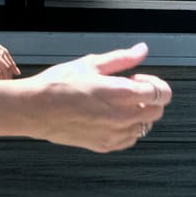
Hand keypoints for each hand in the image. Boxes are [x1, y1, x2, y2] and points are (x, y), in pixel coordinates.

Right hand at [27, 42, 171, 152]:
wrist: (34, 109)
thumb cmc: (58, 85)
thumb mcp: (91, 63)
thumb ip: (122, 58)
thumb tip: (141, 50)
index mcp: (121, 94)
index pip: (161, 94)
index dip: (155, 83)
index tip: (140, 78)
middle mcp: (122, 117)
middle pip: (157, 111)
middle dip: (149, 98)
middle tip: (128, 88)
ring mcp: (114, 135)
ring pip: (145, 126)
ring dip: (138, 113)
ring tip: (116, 102)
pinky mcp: (104, 146)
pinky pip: (130, 139)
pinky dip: (127, 128)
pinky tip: (111, 116)